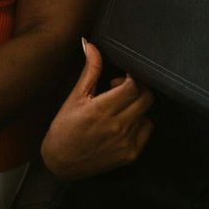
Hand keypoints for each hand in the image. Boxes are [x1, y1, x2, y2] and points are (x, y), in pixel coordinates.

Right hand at [40, 40, 154, 180]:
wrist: (61, 162)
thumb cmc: (65, 128)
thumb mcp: (74, 97)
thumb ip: (90, 71)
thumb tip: (90, 45)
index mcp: (101, 110)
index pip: (132, 86)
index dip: (130, 78)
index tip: (121, 79)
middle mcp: (116, 127)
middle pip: (146, 99)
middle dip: (137, 89)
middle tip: (122, 91)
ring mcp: (125, 142)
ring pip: (147, 113)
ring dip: (137, 107)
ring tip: (120, 109)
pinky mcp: (130, 155)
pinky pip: (147, 130)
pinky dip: (139, 123)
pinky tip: (123, 124)